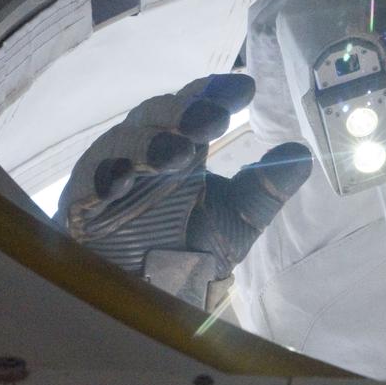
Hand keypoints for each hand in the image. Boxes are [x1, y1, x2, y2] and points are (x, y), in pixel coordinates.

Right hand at [59, 74, 311, 281]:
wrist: (153, 296)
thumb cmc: (192, 248)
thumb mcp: (239, 219)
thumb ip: (267, 189)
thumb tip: (302, 154)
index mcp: (186, 145)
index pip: (198, 105)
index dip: (216, 92)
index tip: (244, 89)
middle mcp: (149, 149)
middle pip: (162, 114)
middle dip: (186, 112)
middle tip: (213, 118)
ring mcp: (114, 171)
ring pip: (126, 142)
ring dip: (151, 144)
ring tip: (178, 154)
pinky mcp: (83, 201)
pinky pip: (90, 182)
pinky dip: (106, 178)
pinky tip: (122, 183)